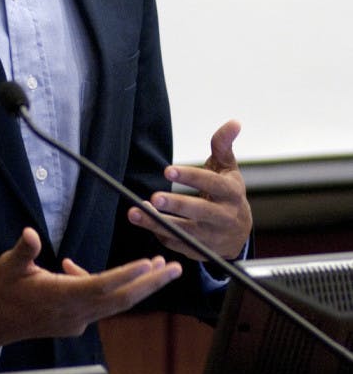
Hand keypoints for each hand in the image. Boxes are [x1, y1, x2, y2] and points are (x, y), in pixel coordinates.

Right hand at [0, 227, 181, 351]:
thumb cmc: (0, 292)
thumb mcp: (7, 266)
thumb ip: (23, 250)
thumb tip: (30, 234)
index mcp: (60, 296)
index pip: (101, 285)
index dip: (126, 275)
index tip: (148, 263)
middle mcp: (74, 312)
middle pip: (120, 299)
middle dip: (150, 284)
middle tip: (175, 268)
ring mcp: (76, 320)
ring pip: (116, 303)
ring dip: (139, 286)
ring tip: (159, 267)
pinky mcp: (74, 322)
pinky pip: (101, 304)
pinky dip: (111, 287)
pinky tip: (92, 269)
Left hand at [127, 120, 251, 260]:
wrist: (240, 230)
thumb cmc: (227, 192)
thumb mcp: (228, 168)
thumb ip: (223, 145)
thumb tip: (234, 122)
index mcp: (232, 192)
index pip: (212, 183)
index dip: (190, 177)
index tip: (167, 170)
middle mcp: (225, 216)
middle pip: (200, 211)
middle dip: (177, 205)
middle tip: (154, 198)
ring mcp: (213, 237)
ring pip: (185, 232)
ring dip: (158, 224)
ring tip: (134, 212)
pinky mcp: (201, 251)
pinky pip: (179, 244)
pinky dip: (161, 235)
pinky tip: (145, 223)